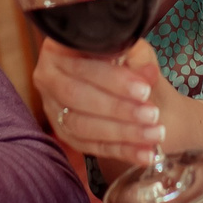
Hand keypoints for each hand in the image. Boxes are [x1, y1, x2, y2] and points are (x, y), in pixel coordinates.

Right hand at [35, 41, 175, 167]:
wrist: (126, 83)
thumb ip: (139, 60)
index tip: (144, 89)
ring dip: (122, 133)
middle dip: (117, 108)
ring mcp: (53, 108)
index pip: (82, 67)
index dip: (113, 80)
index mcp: (58, 49)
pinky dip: (121, 151)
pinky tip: (145, 153)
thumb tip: (147, 74)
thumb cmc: (125, 60)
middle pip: (77, 97)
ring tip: (154, 133)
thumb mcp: (133, 51)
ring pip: (81, 126)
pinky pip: (91, 147)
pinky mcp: (64, 133)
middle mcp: (48, 77)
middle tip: (152, 114)